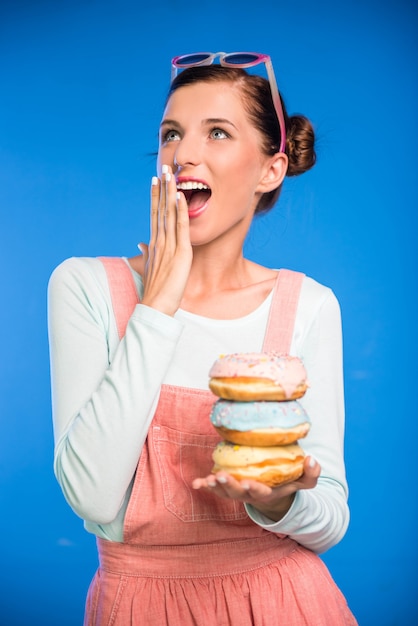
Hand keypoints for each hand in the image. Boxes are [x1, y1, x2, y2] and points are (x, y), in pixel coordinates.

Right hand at [138, 165, 191, 315]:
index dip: (155, 197)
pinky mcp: (180, 253)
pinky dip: (180, 211)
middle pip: (160, 209)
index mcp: (154, 245)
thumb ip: (145, 254)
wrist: (155, 307)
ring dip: (170, 192)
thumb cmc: (155, 292)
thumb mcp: (150, 269)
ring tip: (171, 174)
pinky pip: (181, 227)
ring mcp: (168, 246)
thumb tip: (140, 245)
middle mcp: (159, 241)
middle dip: (162, 188)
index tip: (155, 181)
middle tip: (164, 168)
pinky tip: (180, 196)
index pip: (155, 215)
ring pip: (169, 214)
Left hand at [192, 455, 320, 521]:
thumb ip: (311, 473)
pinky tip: (196, 483)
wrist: (271, 496)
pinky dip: (205, 486)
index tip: (250, 483)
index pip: (260, 492)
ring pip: (224, 492)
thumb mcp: (302, 481)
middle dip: (229, 486)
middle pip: (237, 493)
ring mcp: (236, 493)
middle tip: (222, 477)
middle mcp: (249, 495)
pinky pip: (214, 488)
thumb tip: (311, 459)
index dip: (254, 489)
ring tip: (209, 479)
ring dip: (215, 487)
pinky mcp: (226, 488)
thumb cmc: (286, 484)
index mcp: (266, 493)